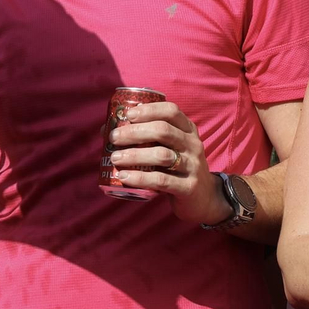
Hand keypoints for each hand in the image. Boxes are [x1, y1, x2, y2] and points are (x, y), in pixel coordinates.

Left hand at [107, 101, 230, 224]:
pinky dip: (140, 178)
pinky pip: (162, 180)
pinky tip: (124, 176)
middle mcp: (193, 144)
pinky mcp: (188, 187)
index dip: (149, 110)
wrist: (203, 198)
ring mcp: (193, 166)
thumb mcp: (167, 148)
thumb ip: (143, 137)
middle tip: (114, 137)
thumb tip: (105, 129)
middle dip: (134, 132)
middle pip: (163, 131)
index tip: (128, 115)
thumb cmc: (176, 167)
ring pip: (162, 155)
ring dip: (134, 155)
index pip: (171, 111)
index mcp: (187, 130)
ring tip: (114, 158)